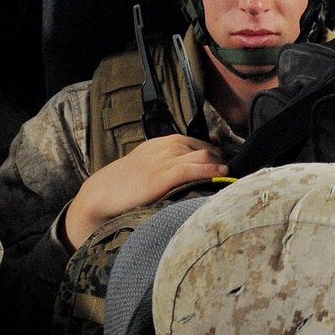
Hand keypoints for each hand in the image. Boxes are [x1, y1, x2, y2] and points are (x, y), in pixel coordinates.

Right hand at [62, 133, 223, 249]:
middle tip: (232, 174)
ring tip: (231, 176)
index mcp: (164, 141)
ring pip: (204, 156)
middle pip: (207, 148)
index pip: (200, 142)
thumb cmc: (126, 183)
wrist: (102, 193)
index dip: (215, 154)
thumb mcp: (149, 164)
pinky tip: (222, 174)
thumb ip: (171, 161)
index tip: (224, 166)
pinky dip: (211, 170)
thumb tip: (197, 163)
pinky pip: (194, 169)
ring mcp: (166, 160)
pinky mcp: (163, 176)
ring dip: (220, 165)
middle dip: (221, 160)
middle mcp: (167, 146)